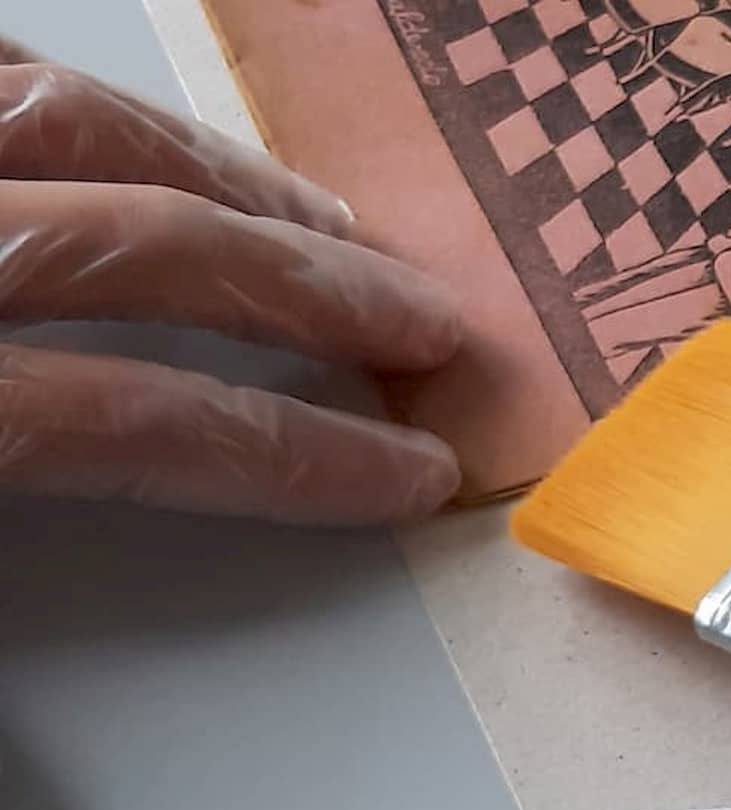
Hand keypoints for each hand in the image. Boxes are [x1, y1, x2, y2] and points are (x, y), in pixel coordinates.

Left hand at [0, 38, 462, 524]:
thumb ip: (10, 529)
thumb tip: (110, 558)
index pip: (140, 424)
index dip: (293, 455)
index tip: (406, 475)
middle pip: (157, 251)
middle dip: (320, 291)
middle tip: (423, 327)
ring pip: (88, 130)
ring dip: (234, 179)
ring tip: (325, 221)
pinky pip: (0, 65)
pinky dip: (96, 99)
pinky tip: (145, 133)